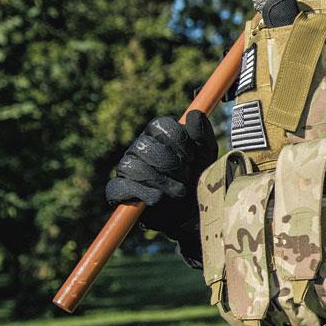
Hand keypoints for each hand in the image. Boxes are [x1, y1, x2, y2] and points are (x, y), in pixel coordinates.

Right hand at [106, 111, 216, 237]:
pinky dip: (144, 195)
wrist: (194, 210)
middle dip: (171, 164)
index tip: (191, 156)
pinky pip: (120, 187)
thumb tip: (194, 114)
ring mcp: (126, 168)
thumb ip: (202, 132)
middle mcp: (139, 147)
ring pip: (132, 166)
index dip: (179, 140)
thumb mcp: (207, 154)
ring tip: (178, 191)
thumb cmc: (198, 176)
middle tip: (186, 175)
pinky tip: (160, 199)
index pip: (160, 124)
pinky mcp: (118, 190)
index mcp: (158, 134)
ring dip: (161, 181)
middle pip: (145, 145)